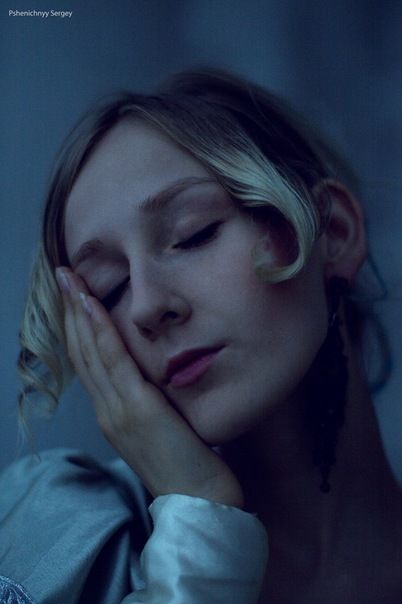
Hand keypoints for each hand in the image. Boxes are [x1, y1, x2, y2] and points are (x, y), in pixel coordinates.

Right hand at [56, 267, 243, 507]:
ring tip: (69, 280)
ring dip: (78, 312)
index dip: (77, 327)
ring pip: (90, 352)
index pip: (88, 362)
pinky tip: (91, 307)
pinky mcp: (137, 409)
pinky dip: (98, 332)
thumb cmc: (186, 464)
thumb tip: (152, 375)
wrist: (199, 501)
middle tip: (62, 275)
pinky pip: (113, 363)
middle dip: (70, 311)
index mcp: (112, 413)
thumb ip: (148, 401)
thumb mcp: (161, 427)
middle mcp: (107, 409)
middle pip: (81, 351)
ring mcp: (117, 410)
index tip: (72, 296)